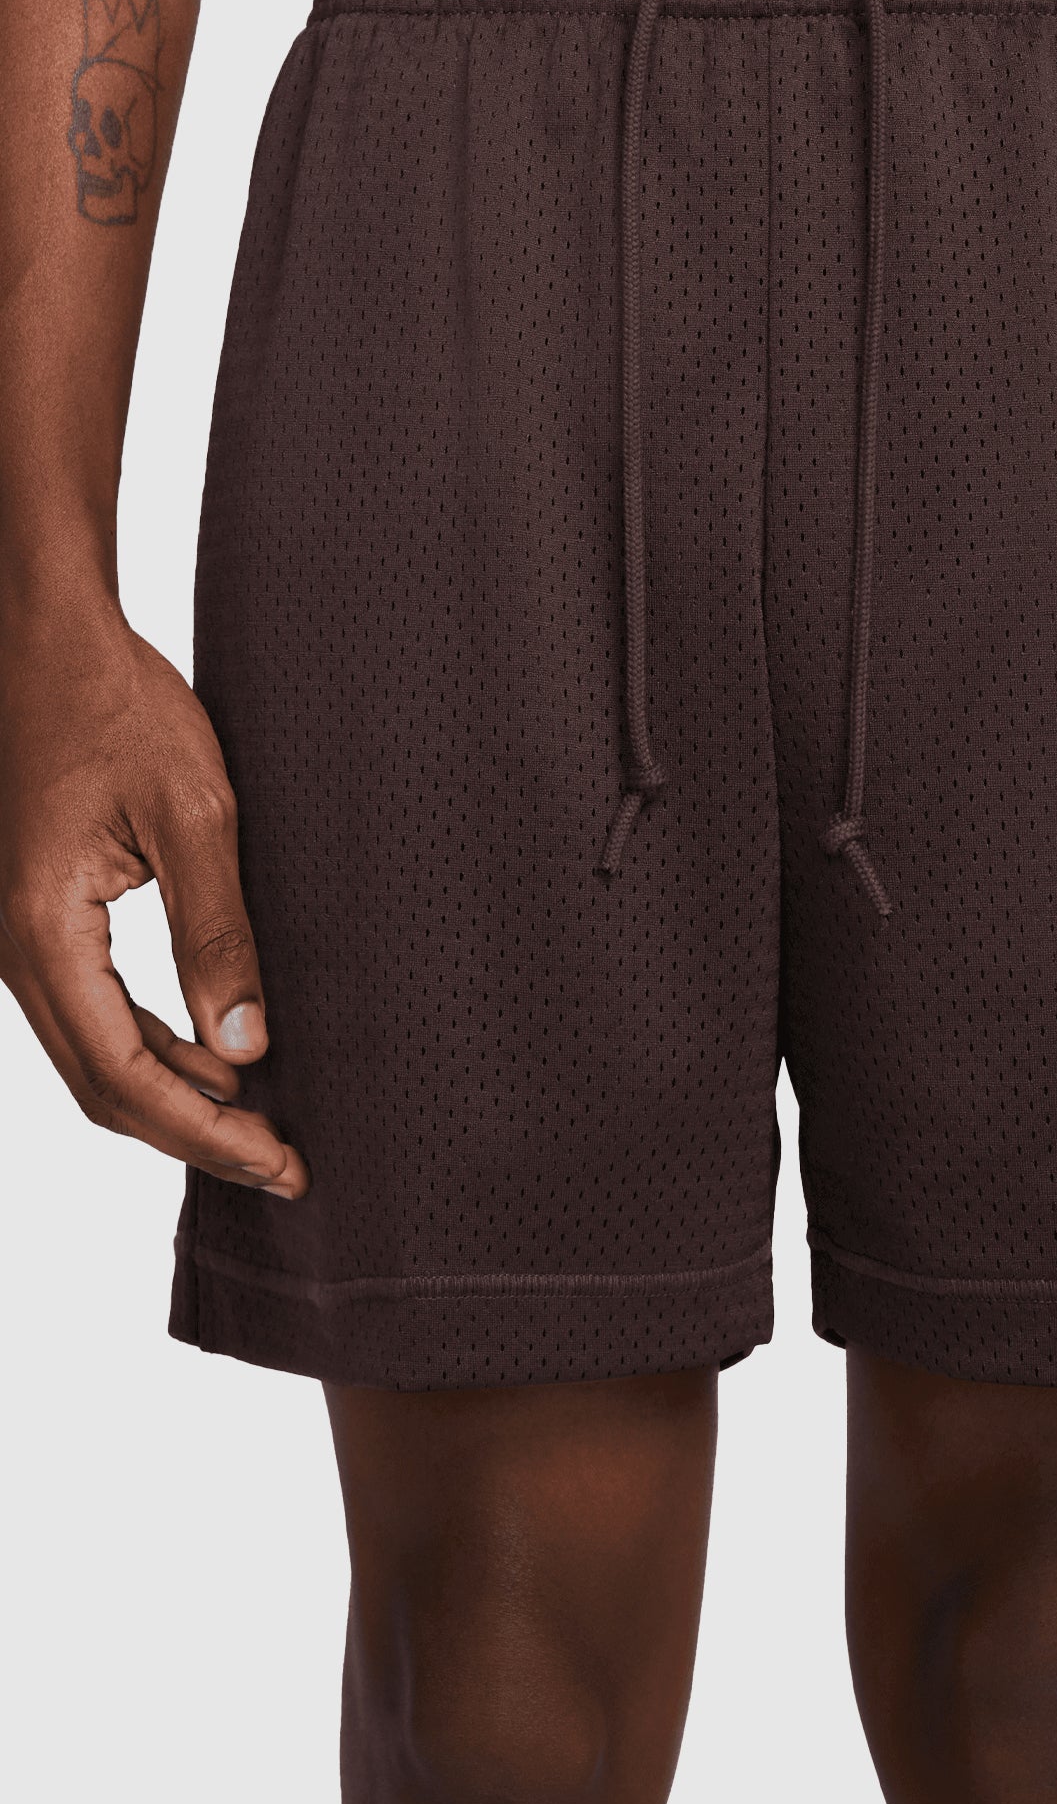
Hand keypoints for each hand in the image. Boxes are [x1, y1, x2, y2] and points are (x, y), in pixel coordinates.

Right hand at [0, 603, 307, 1194]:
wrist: (47, 637)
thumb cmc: (118, 706)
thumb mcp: (193, 813)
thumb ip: (218, 934)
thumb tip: (248, 1048)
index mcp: (45, 933)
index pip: (127, 1077)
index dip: (208, 1133)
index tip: (281, 1164)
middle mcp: (16, 949)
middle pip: (103, 1086)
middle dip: (195, 1135)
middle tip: (283, 1166)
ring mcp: (20, 936)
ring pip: (93, 1056)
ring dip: (175, 1099)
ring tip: (260, 1123)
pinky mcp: (40, 917)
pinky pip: (89, 1012)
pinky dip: (151, 1048)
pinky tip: (214, 1054)